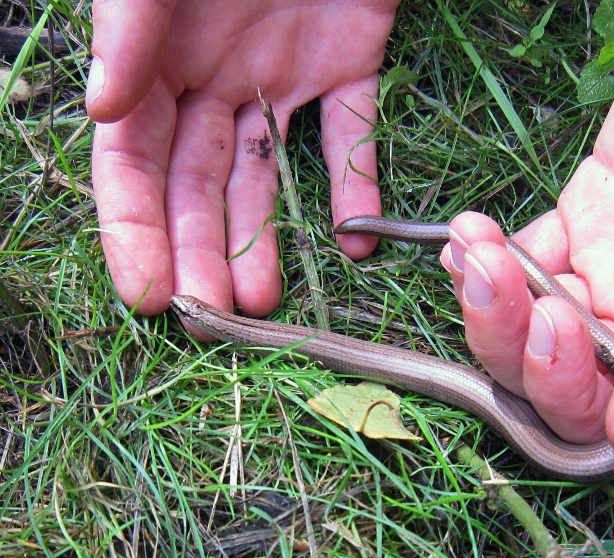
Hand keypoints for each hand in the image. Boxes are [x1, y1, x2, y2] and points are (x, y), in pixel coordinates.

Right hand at [88, 0, 398, 316]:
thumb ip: (130, 30)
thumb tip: (103, 106)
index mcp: (160, 60)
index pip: (137, 161)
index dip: (136, 229)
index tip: (148, 294)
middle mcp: (216, 80)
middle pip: (202, 185)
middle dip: (201, 253)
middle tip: (211, 317)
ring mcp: (284, 78)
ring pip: (268, 175)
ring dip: (264, 239)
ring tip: (265, 301)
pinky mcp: (347, 64)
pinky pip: (351, 133)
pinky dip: (356, 186)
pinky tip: (356, 242)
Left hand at [441, 0, 613, 458]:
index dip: (565, 387)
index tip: (548, 324)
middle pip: (555, 373)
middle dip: (509, 341)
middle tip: (489, 277)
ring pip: (529, 317)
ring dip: (487, 295)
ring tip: (470, 245)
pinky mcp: (591, 213)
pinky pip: (526, 256)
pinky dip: (486, 256)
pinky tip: (466, 237)